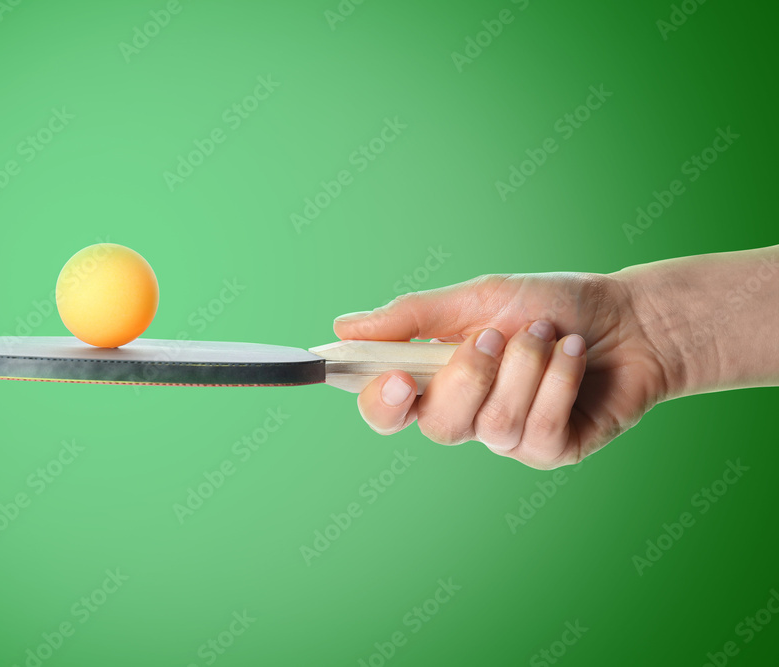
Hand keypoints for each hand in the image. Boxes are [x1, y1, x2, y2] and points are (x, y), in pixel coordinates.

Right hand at [334, 273, 669, 468]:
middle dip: (470, 376)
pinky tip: (576, 355)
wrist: (631, 317)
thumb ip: (413, 316)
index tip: (396, 378)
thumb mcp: (478, 297)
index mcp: (437, 376)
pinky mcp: (551, 451)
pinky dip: (560, 380)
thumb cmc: (551, 303)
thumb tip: (344, 327)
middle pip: (438, 426)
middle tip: (499, 334)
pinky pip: (540, 429)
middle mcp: (467, 413)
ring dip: (527, 366)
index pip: (386, 408)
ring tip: (551, 334)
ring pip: (494, 424)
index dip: (381, 403)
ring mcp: (509, 437)